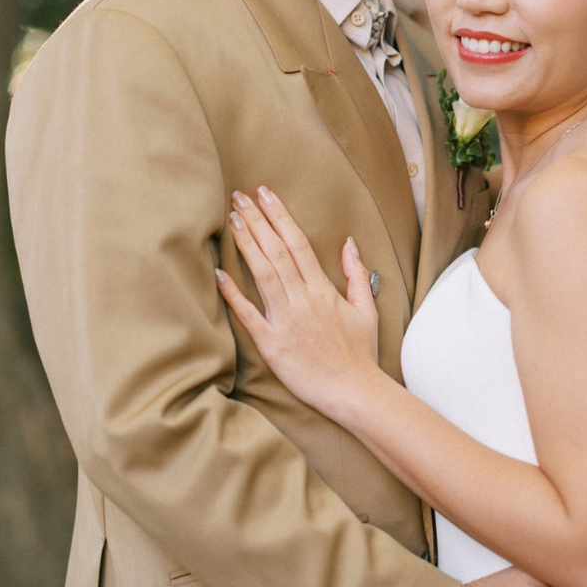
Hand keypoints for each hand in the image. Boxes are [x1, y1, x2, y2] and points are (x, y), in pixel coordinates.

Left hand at [216, 187, 381, 420]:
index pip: (298, 243)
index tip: (266, 194)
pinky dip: (234, 294)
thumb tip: (348, 244)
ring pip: (263, 275)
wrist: (355, 392)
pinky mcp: (272, 345)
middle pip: (277, 252)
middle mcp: (303, 300)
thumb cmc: (360, 353)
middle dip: (257, 221)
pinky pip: (249, 316)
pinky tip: (220, 274)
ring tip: (232, 220)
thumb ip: (356, 274)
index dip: (280, 216)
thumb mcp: (366, 309)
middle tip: (239, 196)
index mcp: (323, 290)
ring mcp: (286, 322)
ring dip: (246, 245)